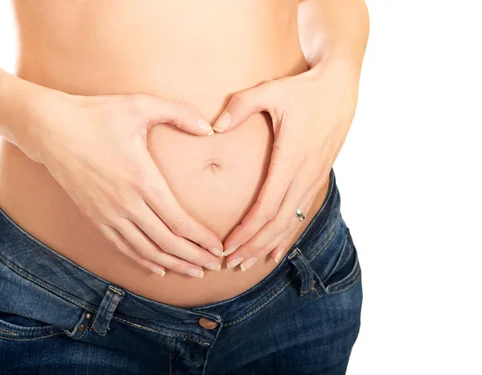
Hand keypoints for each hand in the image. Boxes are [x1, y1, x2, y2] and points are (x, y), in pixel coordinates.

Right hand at [21, 90, 223, 277]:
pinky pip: (123, 247)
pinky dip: (143, 261)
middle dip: (194, 258)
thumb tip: (209, 128)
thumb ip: (179, 113)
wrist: (49, 129)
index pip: (179, 221)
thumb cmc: (95, 115)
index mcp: (142, 180)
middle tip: (214, 267)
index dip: (201, 239)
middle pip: (166, 243)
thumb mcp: (140, 105)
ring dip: (172, 265)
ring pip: (146, 251)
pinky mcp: (94, 217)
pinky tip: (158, 268)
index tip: (218, 247)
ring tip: (194, 273)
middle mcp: (126, 204)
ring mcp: (108, 214)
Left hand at [212, 62, 358, 270]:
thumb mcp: (271, 91)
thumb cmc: (302, 88)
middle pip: (278, 223)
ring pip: (291, 223)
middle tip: (230, 262)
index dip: (247, 230)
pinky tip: (275, 251)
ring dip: (268, 245)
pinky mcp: (319, 177)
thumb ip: (241, 105)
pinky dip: (287, 235)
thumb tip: (214, 126)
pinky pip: (301, 214)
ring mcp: (315, 178)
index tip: (226, 245)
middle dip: (253, 246)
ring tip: (246, 263)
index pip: (267, 206)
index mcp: (292, 158)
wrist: (340, 86)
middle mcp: (306, 174)